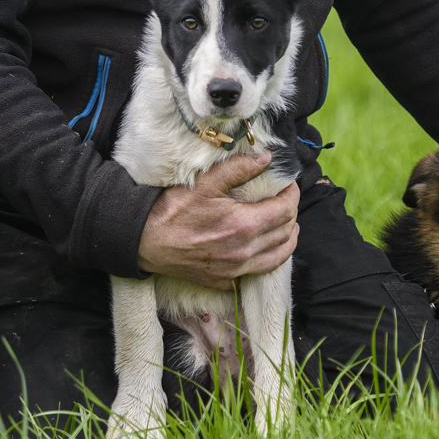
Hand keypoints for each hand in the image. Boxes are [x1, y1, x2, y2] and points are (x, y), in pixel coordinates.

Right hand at [135, 151, 299, 288]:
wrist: (146, 241)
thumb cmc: (173, 210)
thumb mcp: (205, 182)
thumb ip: (239, 168)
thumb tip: (266, 158)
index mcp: (244, 225)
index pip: (285, 210)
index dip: (292, 195)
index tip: (289, 185)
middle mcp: (245, 252)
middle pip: (286, 233)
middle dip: (291, 214)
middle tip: (286, 200)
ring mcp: (236, 270)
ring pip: (278, 257)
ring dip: (287, 239)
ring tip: (286, 224)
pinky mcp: (225, 281)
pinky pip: (258, 271)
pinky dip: (268, 257)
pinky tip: (263, 246)